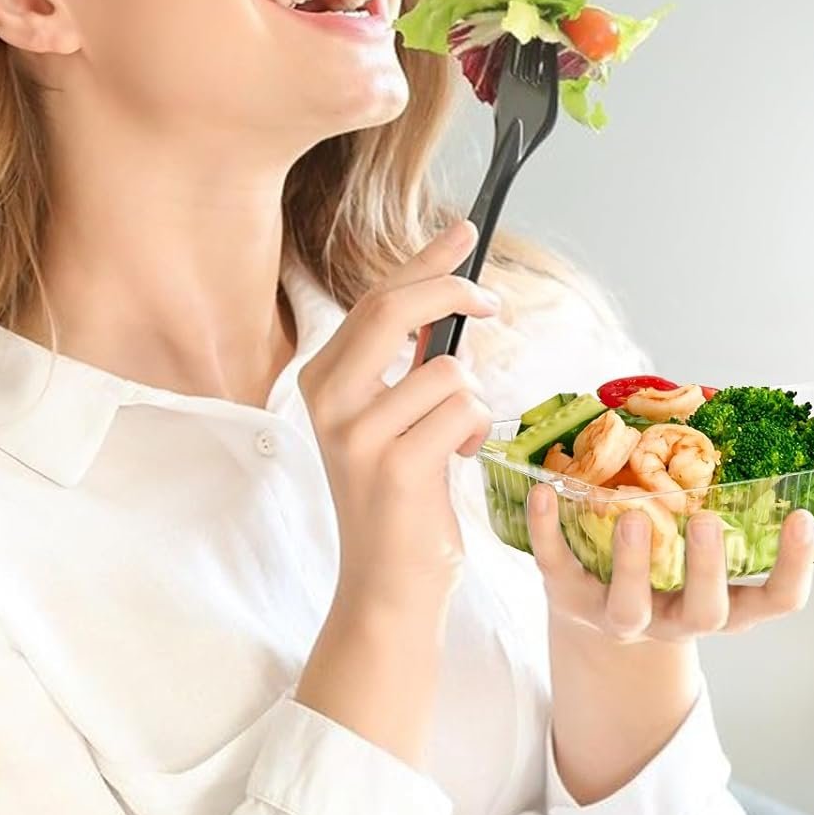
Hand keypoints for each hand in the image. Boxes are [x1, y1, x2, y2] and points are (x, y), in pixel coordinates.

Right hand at [298, 219, 499, 613]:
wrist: (387, 583)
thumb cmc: (400, 495)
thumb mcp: (393, 414)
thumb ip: (412, 357)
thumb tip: (451, 292)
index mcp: (321, 379)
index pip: (376, 300)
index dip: (424, 261)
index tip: (463, 232)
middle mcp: (326, 400)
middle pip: (396, 309)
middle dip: (453, 293)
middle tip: (493, 303)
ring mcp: (356, 433)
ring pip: (448, 370)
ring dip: (470, 402)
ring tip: (450, 441)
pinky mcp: (395, 466)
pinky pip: (463, 411)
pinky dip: (474, 433)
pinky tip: (453, 464)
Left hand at [527, 487, 813, 642]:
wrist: (596, 612)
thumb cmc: (665, 560)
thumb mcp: (696, 540)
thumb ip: (714, 492)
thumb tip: (718, 403)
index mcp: (725, 602)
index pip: (777, 600)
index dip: (795, 566)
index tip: (802, 516)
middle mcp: (680, 617)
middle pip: (707, 611)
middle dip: (707, 567)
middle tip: (706, 521)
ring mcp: (624, 619)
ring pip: (631, 609)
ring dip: (634, 564)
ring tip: (635, 515)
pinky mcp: (570, 601)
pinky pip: (558, 569)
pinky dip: (548, 530)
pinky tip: (544, 492)